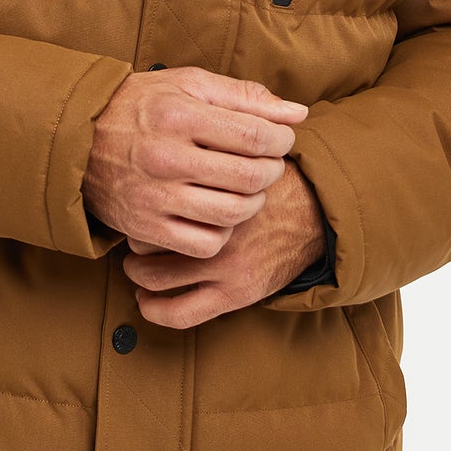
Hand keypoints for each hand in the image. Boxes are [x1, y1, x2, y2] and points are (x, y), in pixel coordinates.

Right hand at [82, 67, 307, 255]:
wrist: (76, 140)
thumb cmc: (139, 106)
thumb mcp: (187, 85)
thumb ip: (244, 97)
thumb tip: (298, 113)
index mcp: (178, 116)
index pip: (254, 136)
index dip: (280, 140)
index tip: (280, 139)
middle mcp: (166, 158)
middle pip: (249, 177)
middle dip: (272, 170)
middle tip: (267, 163)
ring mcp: (154, 197)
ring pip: (232, 213)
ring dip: (253, 202)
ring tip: (247, 188)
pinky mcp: (145, 227)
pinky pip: (204, 244)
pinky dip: (222, 232)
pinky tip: (220, 213)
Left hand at [121, 156, 325, 328]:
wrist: (316, 215)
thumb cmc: (271, 181)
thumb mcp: (241, 154)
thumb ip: (205, 151)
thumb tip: (162, 137)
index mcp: (212, 189)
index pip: (152, 197)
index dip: (139, 203)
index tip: (139, 206)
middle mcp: (216, 227)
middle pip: (145, 235)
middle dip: (133, 239)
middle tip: (134, 239)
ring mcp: (225, 264)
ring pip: (154, 276)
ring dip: (138, 275)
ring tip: (136, 270)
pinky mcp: (236, 294)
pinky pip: (180, 313)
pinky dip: (155, 310)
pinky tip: (146, 301)